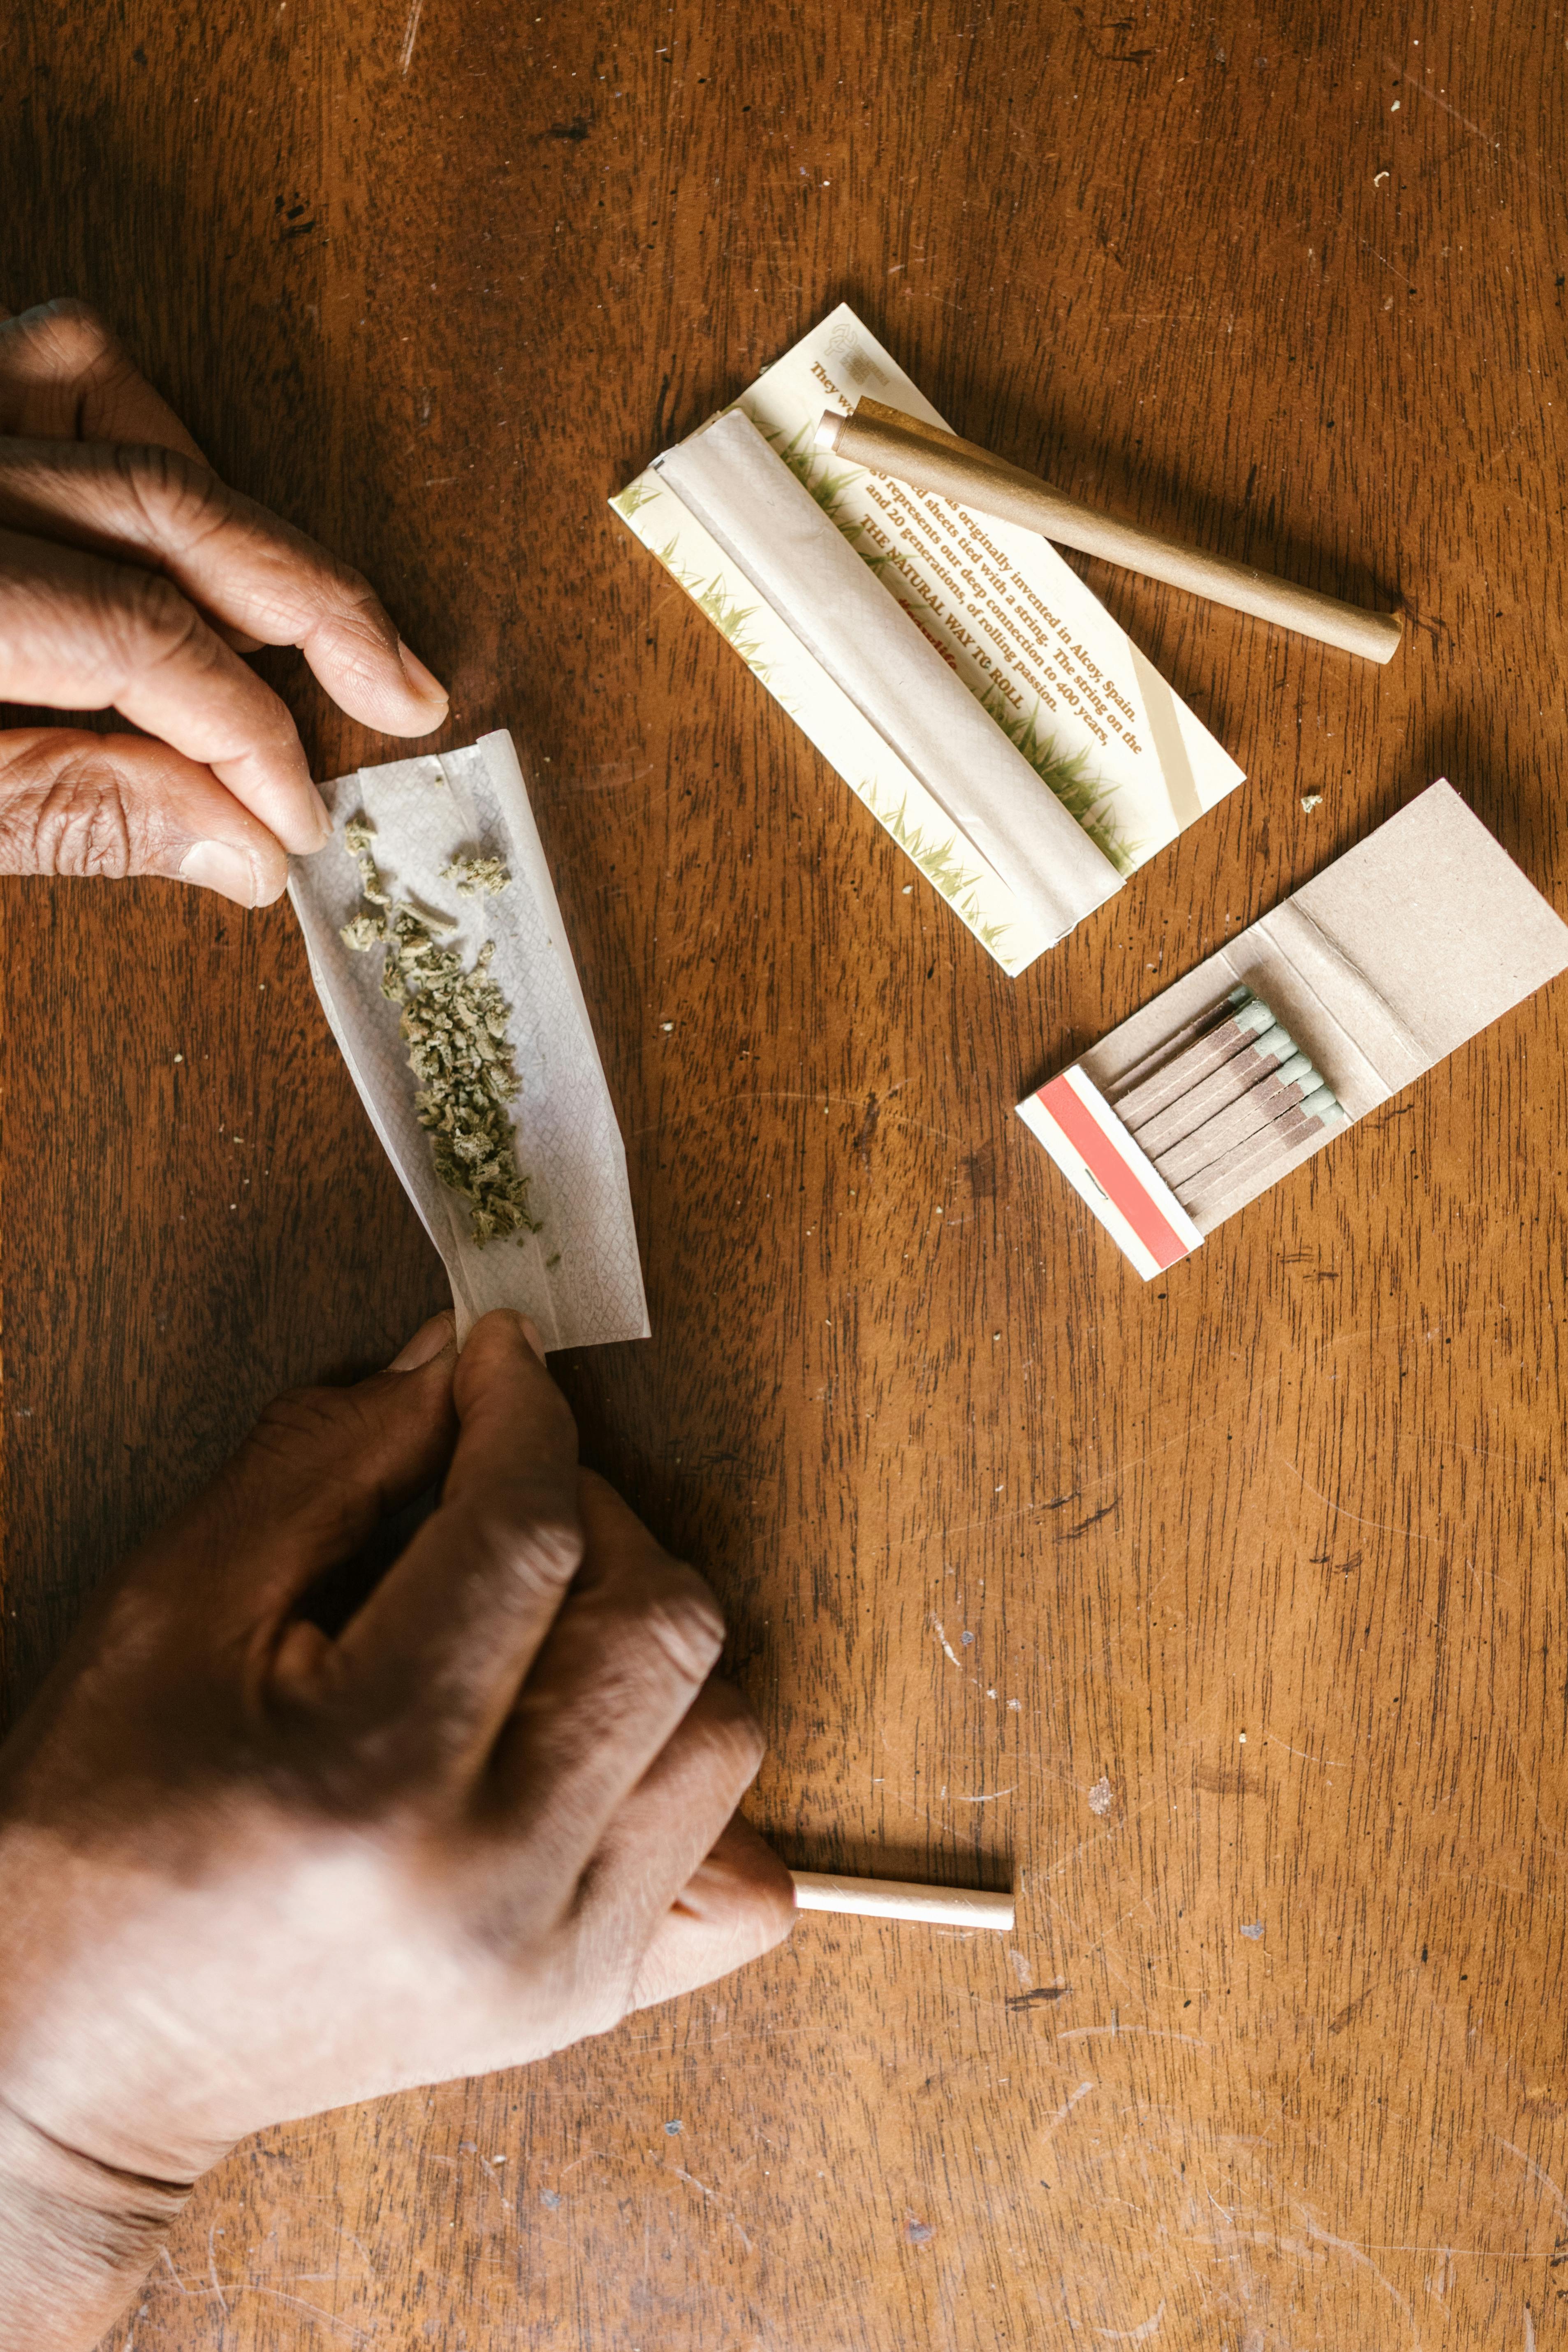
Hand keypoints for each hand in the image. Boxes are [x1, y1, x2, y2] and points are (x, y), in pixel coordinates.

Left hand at [0, 297, 448, 904]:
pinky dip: (127, 421)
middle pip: (169, 512)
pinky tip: (177, 519)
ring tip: (299, 615)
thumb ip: (72, 815)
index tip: (295, 825)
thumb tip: (243, 846)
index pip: (151, 645)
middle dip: (309, 610)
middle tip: (407, 693)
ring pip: (108, 399)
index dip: (249, 744)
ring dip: (224, 510)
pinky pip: (50, 364)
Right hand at [0, 1310, 792, 2349]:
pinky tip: (589, 1754)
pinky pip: (746, 1881)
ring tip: (533, 1631)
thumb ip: (322, 1463)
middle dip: (596, 1517)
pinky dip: (688, 1790)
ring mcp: (559, 1963)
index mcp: (369, 1781)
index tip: (497, 1362)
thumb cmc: (94, 1833)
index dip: (521, 1412)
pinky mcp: (588, 2004)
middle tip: (502, 1502)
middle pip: (664, 1622)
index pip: (527, 1535)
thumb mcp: (170, 1608)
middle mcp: (494, 1886)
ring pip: (723, 1726)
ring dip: (647, 1640)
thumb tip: (455, 1368)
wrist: (71, 2055)